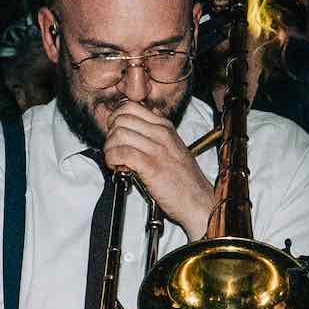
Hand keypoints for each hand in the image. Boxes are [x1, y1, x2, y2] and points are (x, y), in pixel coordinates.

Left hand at [97, 100, 217, 238]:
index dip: (114, 120)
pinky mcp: (151, 166)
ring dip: (110, 149)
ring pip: (118, 135)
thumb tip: (124, 133)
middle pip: (120, 119)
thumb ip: (151, 138)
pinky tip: (119, 168)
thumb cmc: (184, 181)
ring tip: (116, 161)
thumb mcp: (171, 149)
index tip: (114, 135)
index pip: (129, 107)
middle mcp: (161, 134)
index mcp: (165, 127)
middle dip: (110, 135)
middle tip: (114, 150)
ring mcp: (157, 149)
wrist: (199, 201)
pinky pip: (121, 153)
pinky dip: (112, 160)